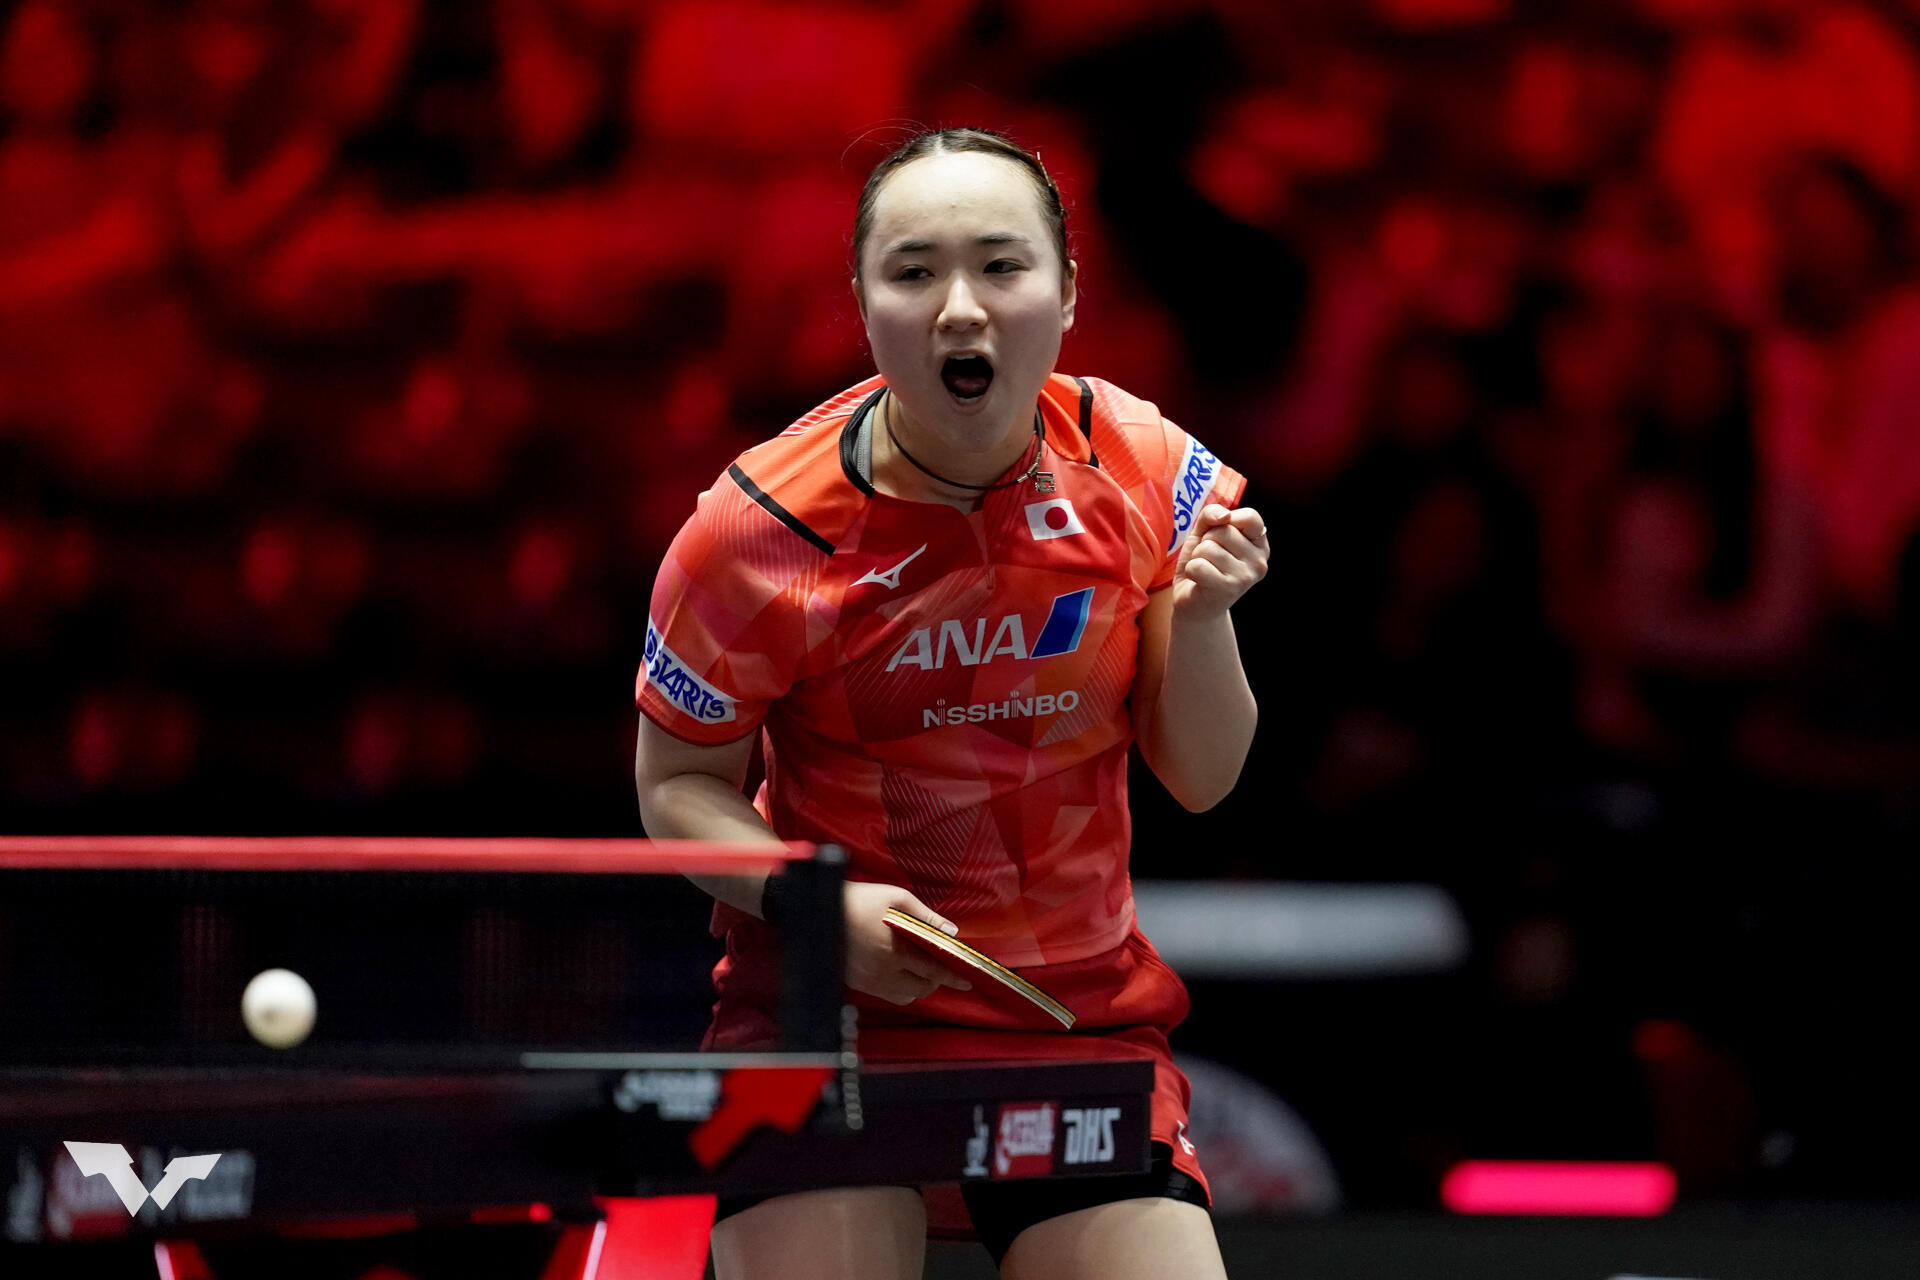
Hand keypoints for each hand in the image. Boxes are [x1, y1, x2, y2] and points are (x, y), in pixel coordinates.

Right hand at [843, 881, 972, 1004]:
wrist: (817, 911)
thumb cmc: (859, 899)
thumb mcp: (896, 898)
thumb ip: (926, 916)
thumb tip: (951, 931)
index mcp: (896, 950)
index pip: (934, 971)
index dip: (953, 977)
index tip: (968, 981)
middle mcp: (884, 972)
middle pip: (922, 988)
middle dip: (936, 980)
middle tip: (940, 966)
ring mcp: (869, 981)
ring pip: (906, 996)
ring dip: (918, 987)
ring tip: (919, 970)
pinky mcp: (858, 983)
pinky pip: (887, 996)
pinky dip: (900, 989)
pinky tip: (899, 973)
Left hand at [1174, 504, 1268, 615]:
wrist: (1195, 605)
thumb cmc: (1203, 565)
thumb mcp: (1205, 532)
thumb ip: (1212, 514)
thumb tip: (1223, 517)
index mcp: (1260, 544)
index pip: (1250, 517)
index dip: (1226, 521)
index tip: (1221, 538)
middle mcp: (1259, 561)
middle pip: (1224, 530)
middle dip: (1206, 542)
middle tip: (1209, 560)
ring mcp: (1246, 577)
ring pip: (1208, 548)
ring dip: (1197, 557)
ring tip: (1204, 571)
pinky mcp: (1228, 589)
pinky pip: (1198, 565)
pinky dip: (1191, 571)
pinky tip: (1199, 581)